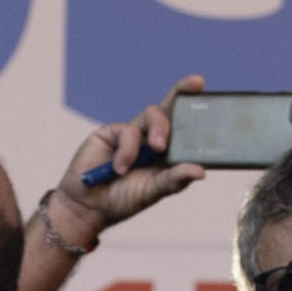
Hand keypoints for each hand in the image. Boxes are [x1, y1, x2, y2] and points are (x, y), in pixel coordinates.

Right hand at [47, 74, 211, 249]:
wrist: (87, 206)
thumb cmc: (123, 200)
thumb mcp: (152, 192)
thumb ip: (174, 180)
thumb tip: (201, 171)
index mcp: (168, 153)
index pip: (187, 127)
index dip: (197, 108)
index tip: (203, 86)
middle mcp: (153, 138)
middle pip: (170, 109)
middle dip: (182, 92)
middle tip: (197, 84)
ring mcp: (134, 133)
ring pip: (153, 115)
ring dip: (159, 129)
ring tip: (157, 148)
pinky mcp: (113, 131)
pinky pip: (128, 131)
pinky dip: (127, 151)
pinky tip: (120, 168)